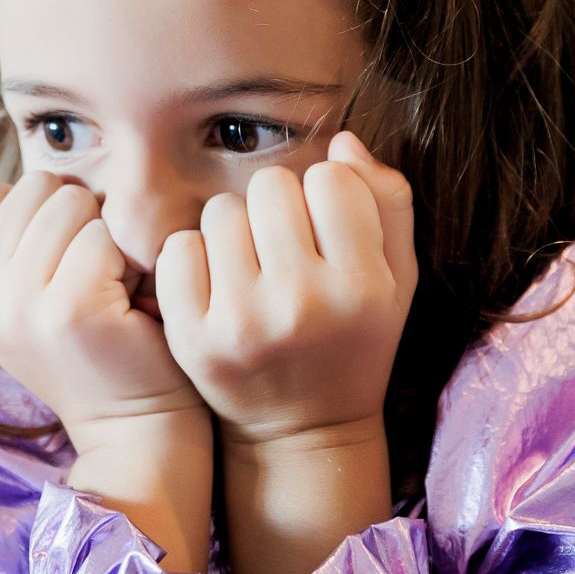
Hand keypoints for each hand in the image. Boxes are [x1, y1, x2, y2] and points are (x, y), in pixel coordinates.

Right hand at [0, 171, 205, 453]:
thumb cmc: (96, 348)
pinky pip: (102, 234)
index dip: (37, 208)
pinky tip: (128, 299)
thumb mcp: (30, 298)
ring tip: (110, 285)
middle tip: (94, 274)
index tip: (61, 257)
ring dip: (104, 233)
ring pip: (70, 200)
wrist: (134, 425)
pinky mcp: (69, 307)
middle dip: (77, 216)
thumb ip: (11, 241)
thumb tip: (12, 177)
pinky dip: (127, 257)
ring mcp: (20, 302)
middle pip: (34, 186)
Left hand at [154, 130, 418, 446]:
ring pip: (221, 210)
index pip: (330, 178)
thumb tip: (342, 141)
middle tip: (283, 245)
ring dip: (234, 228)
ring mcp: (242, 322)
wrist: (304, 431)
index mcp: (363, 285)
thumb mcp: (396, 277)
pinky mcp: (193, 337)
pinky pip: (178, 249)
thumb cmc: (354, 340)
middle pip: (271, 185)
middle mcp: (303, 303)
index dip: (326, 193)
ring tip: (251, 265)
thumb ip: (387, 202)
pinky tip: (216, 283)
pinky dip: (193, 257)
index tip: (326, 228)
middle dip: (278, 205)